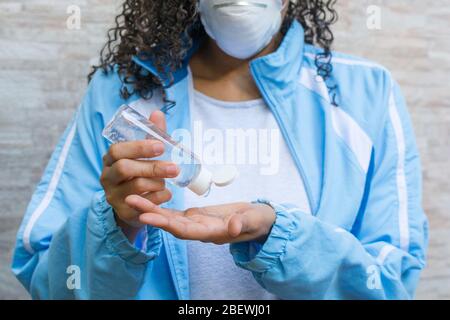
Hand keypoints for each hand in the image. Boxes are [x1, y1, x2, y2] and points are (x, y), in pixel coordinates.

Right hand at [100, 111, 178, 240]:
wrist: (133, 205)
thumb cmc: (139, 173)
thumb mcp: (144, 154)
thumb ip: (152, 135)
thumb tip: (158, 113)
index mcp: (110, 159)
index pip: (117, 150)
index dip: (139, 147)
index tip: (161, 146)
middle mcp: (107, 178)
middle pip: (125, 169)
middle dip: (153, 167)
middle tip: (175, 168)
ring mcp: (113, 197)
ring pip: (137, 187)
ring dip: (158, 183)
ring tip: (167, 181)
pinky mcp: (124, 213)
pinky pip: (146, 205)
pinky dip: (160, 198)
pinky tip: (166, 193)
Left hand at [125, 195, 276, 243]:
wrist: (259, 221)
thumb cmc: (258, 221)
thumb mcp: (255, 220)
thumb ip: (245, 223)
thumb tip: (234, 227)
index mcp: (212, 233)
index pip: (185, 230)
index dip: (165, 224)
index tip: (146, 216)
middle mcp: (200, 231)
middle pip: (171, 224)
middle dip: (151, 213)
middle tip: (130, 200)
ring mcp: (196, 224)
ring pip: (170, 218)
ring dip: (151, 209)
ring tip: (132, 197)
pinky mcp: (196, 216)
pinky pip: (175, 212)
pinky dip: (161, 206)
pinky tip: (149, 197)